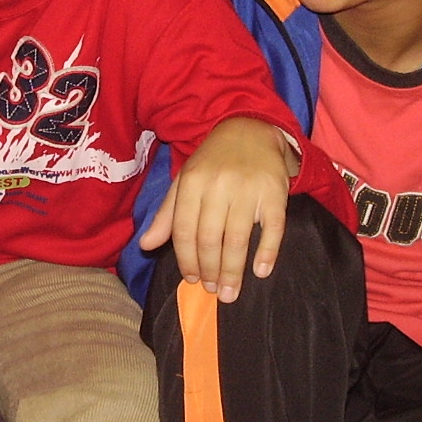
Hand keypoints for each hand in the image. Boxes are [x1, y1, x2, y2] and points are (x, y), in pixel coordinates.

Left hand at [138, 117, 296, 300]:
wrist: (250, 130)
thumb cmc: (213, 162)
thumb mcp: (184, 181)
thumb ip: (167, 215)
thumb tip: (146, 246)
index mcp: (192, 182)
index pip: (185, 230)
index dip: (186, 260)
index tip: (191, 280)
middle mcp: (219, 185)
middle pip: (210, 238)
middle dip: (210, 270)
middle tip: (213, 290)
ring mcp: (249, 189)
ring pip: (238, 238)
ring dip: (233, 271)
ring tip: (230, 292)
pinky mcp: (276, 192)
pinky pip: (273, 228)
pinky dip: (267, 253)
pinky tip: (261, 272)